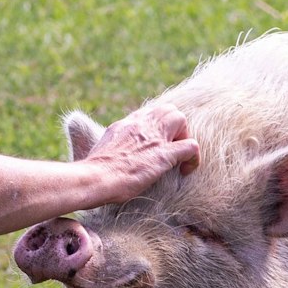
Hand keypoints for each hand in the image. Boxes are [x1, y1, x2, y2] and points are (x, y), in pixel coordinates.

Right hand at [85, 102, 199, 201]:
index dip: (157, 127)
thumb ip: (112, 146)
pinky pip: (191, 146)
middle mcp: (140, 125)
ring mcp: (154, 138)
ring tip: (177, 158)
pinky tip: (185, 171)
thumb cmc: (94, 173)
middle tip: (169, 149)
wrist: (95, 178)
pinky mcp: (164, 154)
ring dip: (183, 137)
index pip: (149, 113)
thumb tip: (109, 156)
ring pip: (180, 119)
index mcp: (125, 124)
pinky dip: (193, 159)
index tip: (154, 144)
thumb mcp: (101, 151)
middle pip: (167, 109)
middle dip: (173, 128)